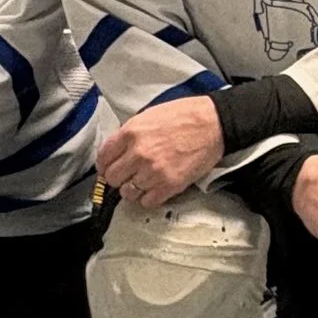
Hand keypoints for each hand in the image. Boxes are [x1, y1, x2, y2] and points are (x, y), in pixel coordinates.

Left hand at [98, 96, 222, 208]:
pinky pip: (147, 202)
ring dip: (133, 189)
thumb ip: (130, 133)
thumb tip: (118, 150)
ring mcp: (153, 171)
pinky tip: (155, 189)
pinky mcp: (169, 185)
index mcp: (131, 133)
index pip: (103, 158)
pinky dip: (149, 198)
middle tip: (128, 175)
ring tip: (143, 182)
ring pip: (128, 193)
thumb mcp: (149, 115)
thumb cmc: (186, 116)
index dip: (105, 165)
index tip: (109, 167)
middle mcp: (138, 154)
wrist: (214, 124)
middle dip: (119, 177)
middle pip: (112, 178)